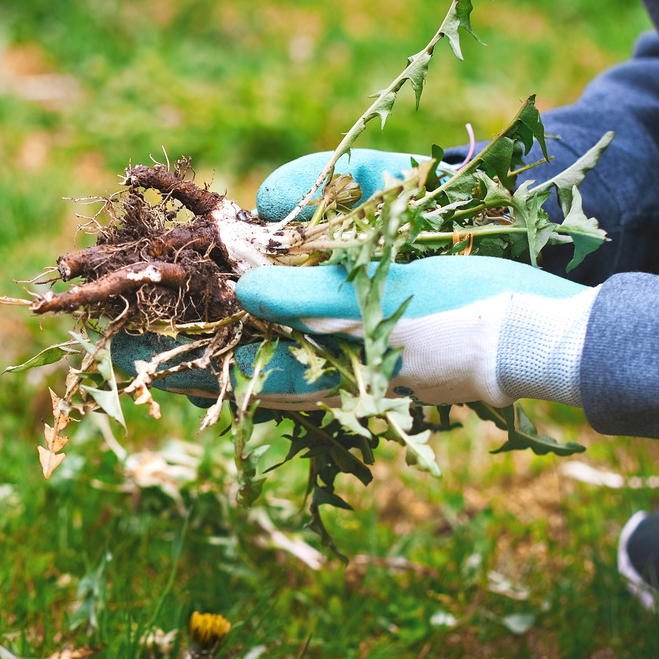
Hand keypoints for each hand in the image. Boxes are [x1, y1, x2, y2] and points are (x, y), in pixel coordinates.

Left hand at [110, 149, 597, 409]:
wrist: (542, 334)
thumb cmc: (465, 316)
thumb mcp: (381, 300)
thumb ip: (309, 296)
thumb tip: (244, 288)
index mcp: (322, 370)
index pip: (226, 368)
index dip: (170, 356)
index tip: (116, 344)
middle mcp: (325, 367)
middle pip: (234, 360)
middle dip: (184, 344)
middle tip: (126, 328)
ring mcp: (348, 354)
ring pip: (264, 346)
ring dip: (220, 330)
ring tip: (173, 318)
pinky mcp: (374, 333)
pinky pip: (304, 331)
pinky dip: (271, 317)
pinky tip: (253, 300)